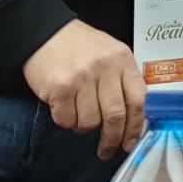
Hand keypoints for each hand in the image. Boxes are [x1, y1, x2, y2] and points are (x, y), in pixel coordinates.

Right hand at [22, 20, 144, 158]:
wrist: (44, 31)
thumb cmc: (79, 45)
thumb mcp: (110, 53)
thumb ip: (123, 78)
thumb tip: (136, 116)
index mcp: (122, 59)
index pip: (138, 99)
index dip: (136, 126)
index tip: (130, 141)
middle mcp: (104, 67)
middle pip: (116, 116)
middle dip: (112, 139)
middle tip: (107, 149)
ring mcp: (81, 77)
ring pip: (90, 122)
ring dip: (85, 127)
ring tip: (79, 115)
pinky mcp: (60, 87)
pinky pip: (67, 119)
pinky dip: (66, 121)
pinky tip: (64, 108)